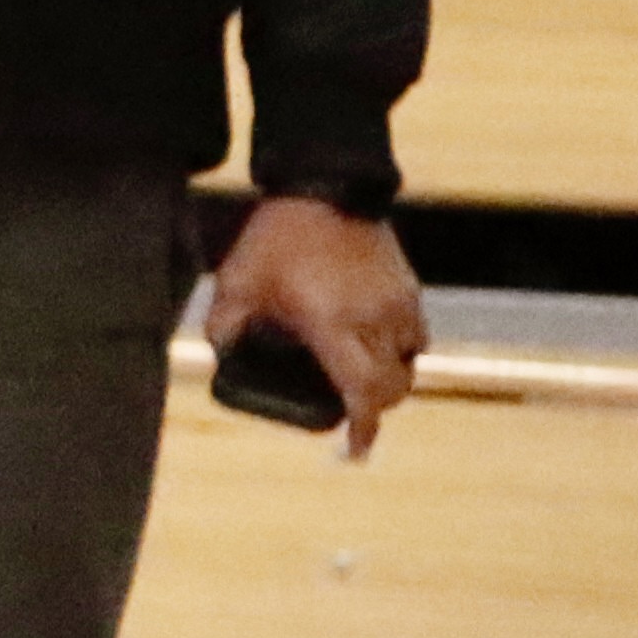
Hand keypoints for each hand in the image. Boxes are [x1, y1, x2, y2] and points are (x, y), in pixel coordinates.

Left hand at [211, 196, 429, 461]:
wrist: (325, 185)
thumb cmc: (277, 237)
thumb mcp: (237, 282)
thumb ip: (225, 325)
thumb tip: (220, 355)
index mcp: (332, 324)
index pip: (362, 393)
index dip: (362, 429)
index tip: (354, 452)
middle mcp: (374, 320)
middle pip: (392, 389)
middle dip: (374, 410)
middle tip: (351, 417)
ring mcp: (398, 304)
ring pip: (409, 365)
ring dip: (390, 382)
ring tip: (362, 381)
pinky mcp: (410, 289)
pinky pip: (417, 337)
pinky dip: (402, 352)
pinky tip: (377, 348)